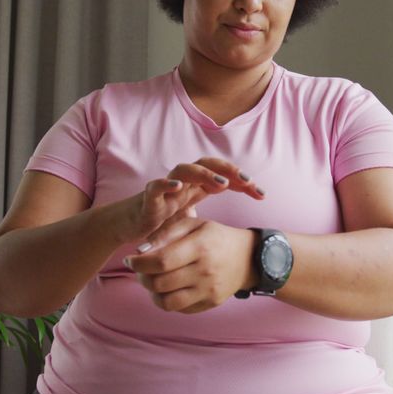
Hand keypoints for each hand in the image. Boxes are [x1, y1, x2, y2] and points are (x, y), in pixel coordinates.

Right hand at [114, 157, 263, 243]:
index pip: (223, 176)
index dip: (243, 182)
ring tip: (221, 182)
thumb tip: (230, 228)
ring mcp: (165, 188)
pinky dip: (165, 183)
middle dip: (229, 170)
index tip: (262, 195)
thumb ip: (207, 216)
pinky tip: (177, 185)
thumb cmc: (161, 221)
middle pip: (208, 165)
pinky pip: (155, 186)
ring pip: (184, 169)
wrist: (130, 226)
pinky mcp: (148, 198)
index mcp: (195, 187)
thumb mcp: (191, 220)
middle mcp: (182, 183)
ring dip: (203, 173)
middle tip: (249, 182)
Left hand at [125, 215, 257, 313]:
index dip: (139, 263)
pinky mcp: (210, 303)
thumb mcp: (193, 224)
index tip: (130, 259)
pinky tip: (169, 288)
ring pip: (167, 303)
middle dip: (142, 277)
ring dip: (152, 293)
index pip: (161, 261)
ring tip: (152, 281)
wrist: (247, 257)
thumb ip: (165, 234)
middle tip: (140, 270)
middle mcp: (205, 272)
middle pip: (160, 284)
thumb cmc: (215, 237)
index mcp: (200, 247)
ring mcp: (208, 291)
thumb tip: (140, 251)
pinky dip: (168, 300)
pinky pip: (180, 309)